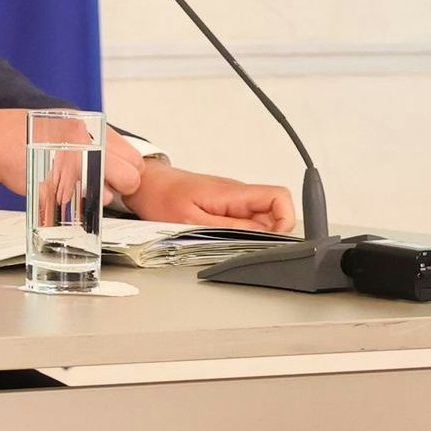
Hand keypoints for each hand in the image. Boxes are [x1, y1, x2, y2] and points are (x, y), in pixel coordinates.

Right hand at [0, 109, 145, 205]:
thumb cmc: (20, 134)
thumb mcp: (63, 125)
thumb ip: (92, 143)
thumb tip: (115, 166)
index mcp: (92, 127)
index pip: (134, 157)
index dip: (127, 171)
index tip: (115, 176)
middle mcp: (88, 142)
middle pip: (131, 176)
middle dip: (122, 186)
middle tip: (103, 186)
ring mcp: (75, 162)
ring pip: (110, 192)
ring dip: (98, 195)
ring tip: (76, 187)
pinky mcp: (58, 181)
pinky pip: (83, 200)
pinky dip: (78, 202)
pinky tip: (63, 191)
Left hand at [115, 164, 294, 232]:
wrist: (145, 183)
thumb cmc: (161, 197)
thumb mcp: (191, 220)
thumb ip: (229, 228)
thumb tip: (260, 236)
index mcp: (234, 193)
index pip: (279, 197)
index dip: (285, 220)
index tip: (273, 241)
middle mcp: (238, 194)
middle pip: (274, 213)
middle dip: (267, 234)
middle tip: (244, 247)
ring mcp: (233, 200)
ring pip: (260, 220)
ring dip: (252, 236)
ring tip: (227, 243)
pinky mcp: (225, 206)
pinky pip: (244, 221)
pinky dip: (239, 233)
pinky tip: (222, 239)